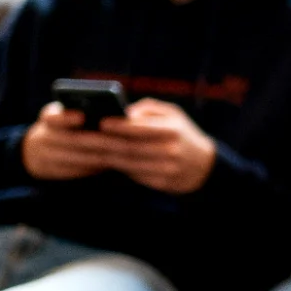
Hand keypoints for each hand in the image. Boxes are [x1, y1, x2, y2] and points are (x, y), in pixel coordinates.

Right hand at [22, 103, 113, 180]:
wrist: (38, 149)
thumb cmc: (65, 126)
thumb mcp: (67, 115)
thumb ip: (82, 112)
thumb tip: (114, 116)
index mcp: (48, 118)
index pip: (52, 117)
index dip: (66, 118)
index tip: (82, 116)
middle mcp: (42, 137)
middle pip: (71, 140)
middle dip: (99, 141)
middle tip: (122, 141)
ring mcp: (45, 156)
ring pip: (76, 158)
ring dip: (100, 156)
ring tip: (121, 153)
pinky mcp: (52, 171)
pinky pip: (75, 171)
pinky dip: (94, 167)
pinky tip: (110, 164)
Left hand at [98, 98, 218, 193]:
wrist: (204, 165)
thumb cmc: (183, 134)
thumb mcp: (174, 114)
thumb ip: (149, 108)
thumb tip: (124, 111)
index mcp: (173, 130)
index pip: (141, 128)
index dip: (119, 126)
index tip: (101, 122)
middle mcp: (170, 151)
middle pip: (130, 148)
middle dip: (105, 143)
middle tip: (85, 137)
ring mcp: (166, 169)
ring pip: (129, 164)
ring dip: (107, 157)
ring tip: (91, 150)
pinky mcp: (161, 183)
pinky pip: (134, 175)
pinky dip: (118, 168)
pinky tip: (106, 161)